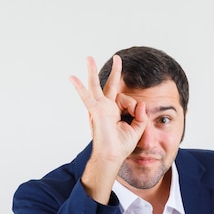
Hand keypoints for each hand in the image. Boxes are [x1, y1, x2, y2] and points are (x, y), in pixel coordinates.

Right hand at [70, 55, 147, 202]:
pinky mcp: (96, 111)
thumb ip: (141, 115)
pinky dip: (79, 88)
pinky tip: (72, 78)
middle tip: (117, 57)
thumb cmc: (121, 146)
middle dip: (115, 72)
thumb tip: (142, 103)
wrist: (112, 156)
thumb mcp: (137, 129)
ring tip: (89, 58)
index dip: (135, 106)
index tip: (137, 114)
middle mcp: (107, 107)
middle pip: (110, 85)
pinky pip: (86, 97)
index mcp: (115, 111)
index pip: (127, 99)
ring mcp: (100, 108)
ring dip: (92, 71)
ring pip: (96, 86)